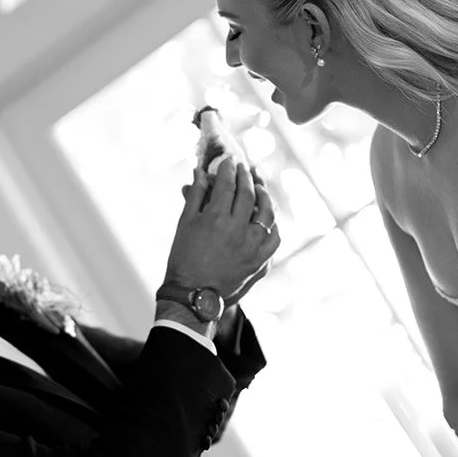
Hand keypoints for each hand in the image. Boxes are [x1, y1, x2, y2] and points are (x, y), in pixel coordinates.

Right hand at [166, 160, 280, 301]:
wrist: (192, 295)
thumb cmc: (183, 258)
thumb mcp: (184, 224)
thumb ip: (195, 195)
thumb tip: (199, 172)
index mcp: (216, 219)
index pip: (227, 184)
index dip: (228, 169)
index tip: (229, 161)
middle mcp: (238, 231)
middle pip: (249, 194)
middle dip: (247, 176)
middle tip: (245, 167)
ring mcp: (253, 248)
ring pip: (267, 213)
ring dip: (265, 195)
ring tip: (259, 186)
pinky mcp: (261, 262)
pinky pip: (274, 237)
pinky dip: (272, 224)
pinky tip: (267, 216)